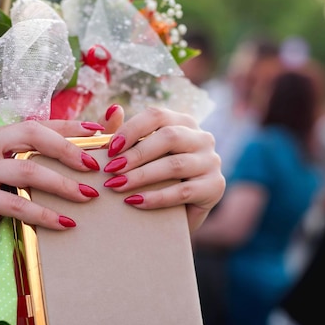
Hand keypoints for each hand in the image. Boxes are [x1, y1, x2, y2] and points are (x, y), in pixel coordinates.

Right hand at [0, 119, 105, 251]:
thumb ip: (23, 165)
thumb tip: (71, 163)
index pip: (35, 124)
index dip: (68, 126)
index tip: (98, 130)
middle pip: (33, 135)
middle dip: (69, 148)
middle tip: (94, 166)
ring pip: (28, 170)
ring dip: (63, 185)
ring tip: (87, 196)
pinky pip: (15, 204)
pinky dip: (43, 214)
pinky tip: (64, 223)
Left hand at [100, 105, 225, 231]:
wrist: (179, 215)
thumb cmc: (156, 179)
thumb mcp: (139, 156)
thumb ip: (123, 135)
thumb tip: (113, 110)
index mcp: (183, 123)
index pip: (157, 115)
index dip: (131, 129)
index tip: (109, 150)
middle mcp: (201, 137)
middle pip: (168, 137)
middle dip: (136, 154)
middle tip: (111, 169)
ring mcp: (211, 161)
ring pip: (175, 165)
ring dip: (142, 176)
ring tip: (117, 186)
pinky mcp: (215, 186)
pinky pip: (183, 191)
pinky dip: (156, 197)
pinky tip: (135, 202)